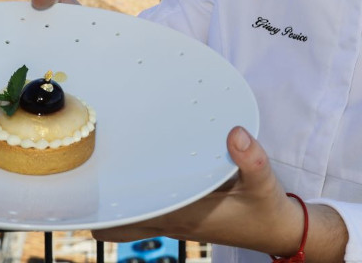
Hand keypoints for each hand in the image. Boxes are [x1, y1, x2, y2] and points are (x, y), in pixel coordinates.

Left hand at [93, 126, 305, 256]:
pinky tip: (133, 179)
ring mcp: (175, 224)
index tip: (89, 180)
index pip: (135, 214)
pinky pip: (145, 216)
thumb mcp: (264, 181)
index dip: (109, 202)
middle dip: (100, 206)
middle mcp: (173, 222)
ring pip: (129, 224)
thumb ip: (251, 158)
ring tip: (101, 175)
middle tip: (84, 175)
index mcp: (185, 214)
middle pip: (120, 227)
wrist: (277, 229)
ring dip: (116, 205)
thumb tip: (234, 133)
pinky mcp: (182, 220)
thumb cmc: (266, 207)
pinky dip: (133, 203)